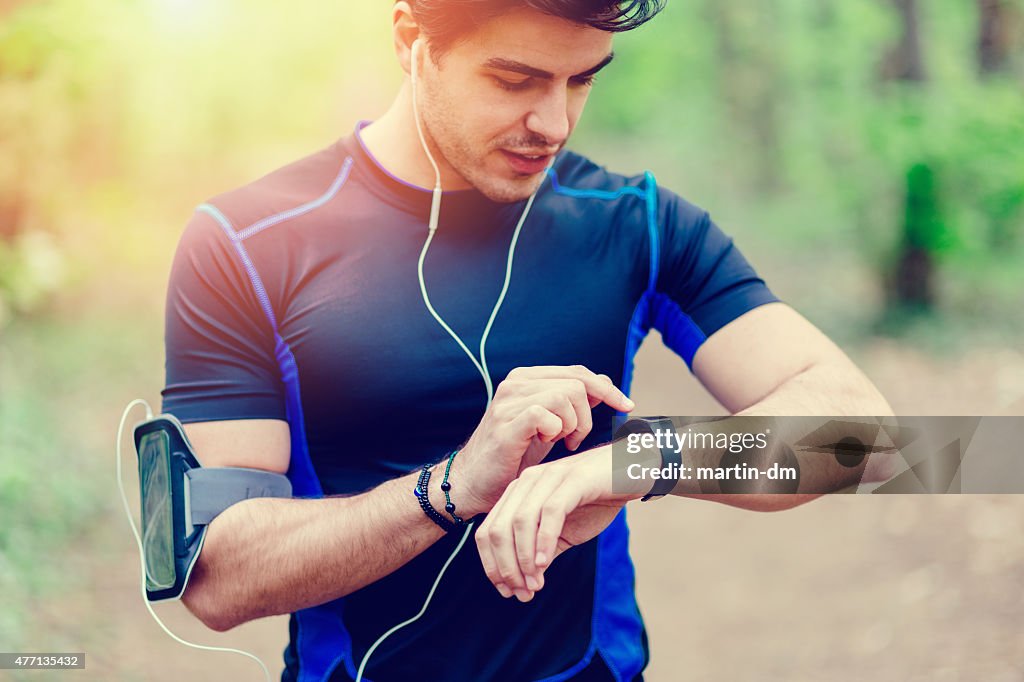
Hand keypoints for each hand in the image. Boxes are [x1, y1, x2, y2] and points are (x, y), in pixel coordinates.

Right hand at [449, 366, 633, 518]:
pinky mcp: (505, 424)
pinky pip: (546, 415)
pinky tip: (547, 444)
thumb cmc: (513, 456)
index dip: (607, 389)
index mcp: (527, 378)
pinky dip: (555, 431)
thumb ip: (571, 403)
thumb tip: (604, 386)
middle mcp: (516, 383)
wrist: (472, 483)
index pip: (579, 372)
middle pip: (577, 383)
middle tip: (575, 440)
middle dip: (588, 415)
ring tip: (561, 443)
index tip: (626, 406)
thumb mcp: (548, 425)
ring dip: (573, 425)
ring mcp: (508, 402)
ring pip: (565, 396)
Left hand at [475, 445, 626, 601]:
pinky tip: (544, 564)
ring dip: (524, 559)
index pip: (488, 531)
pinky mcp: (572, 480)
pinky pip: (550, 513)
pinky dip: (544, 541)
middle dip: (506, 567)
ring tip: (535, 584)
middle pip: (498, 529)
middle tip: (523, 592)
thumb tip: (524, 584)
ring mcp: (549, 478)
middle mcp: (527, 481)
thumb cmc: (595, 501)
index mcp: (518, 492)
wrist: (629, 474)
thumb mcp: (563, 534)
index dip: (492, 565)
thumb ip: (542, 553)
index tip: (507, 591)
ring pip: (520, 522)